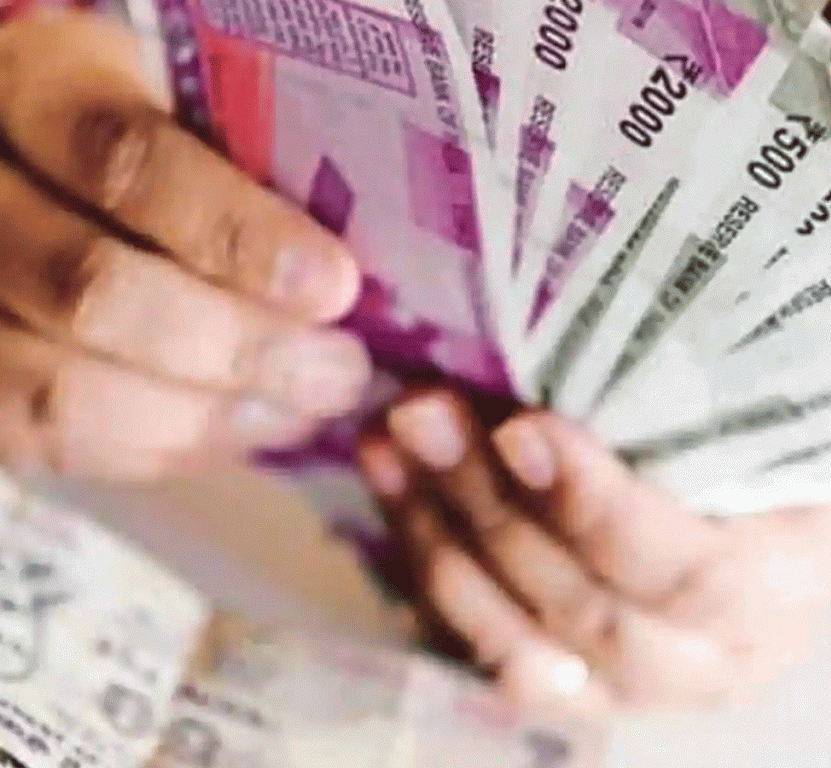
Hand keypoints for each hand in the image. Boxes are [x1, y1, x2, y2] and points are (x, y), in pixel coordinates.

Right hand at [0, 11, 368, 478]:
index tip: (334, 286)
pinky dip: (159, 450)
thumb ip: (248, 170)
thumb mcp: (188, 111)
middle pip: (91, 290)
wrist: (58, 187)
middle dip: (237, 348)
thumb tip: (344, 282)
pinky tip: (238, 431)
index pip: (124, 160)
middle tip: (337, 374)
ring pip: (60, 387)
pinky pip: (47, 439)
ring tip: (300, 412)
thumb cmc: (164, 144)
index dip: (236, 234)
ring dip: (205, 418)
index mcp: (36, 84)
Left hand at [358, 388, 830, 711]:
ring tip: (388, 441)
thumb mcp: (764, 431)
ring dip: (437, 534)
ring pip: (512, 641)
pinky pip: (473, 646)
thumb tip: (575, 321)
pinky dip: (422, 566)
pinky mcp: (558, 686)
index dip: (594, 508)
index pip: (683, 569)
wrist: (770, 547)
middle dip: (490, 508)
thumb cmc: (769, 469)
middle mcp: (697, 664)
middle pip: (579, 609)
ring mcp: (619, 687)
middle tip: (423, 414)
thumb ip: (696, 404)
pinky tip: (391, 486)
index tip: (522, 429)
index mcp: (769, 595)